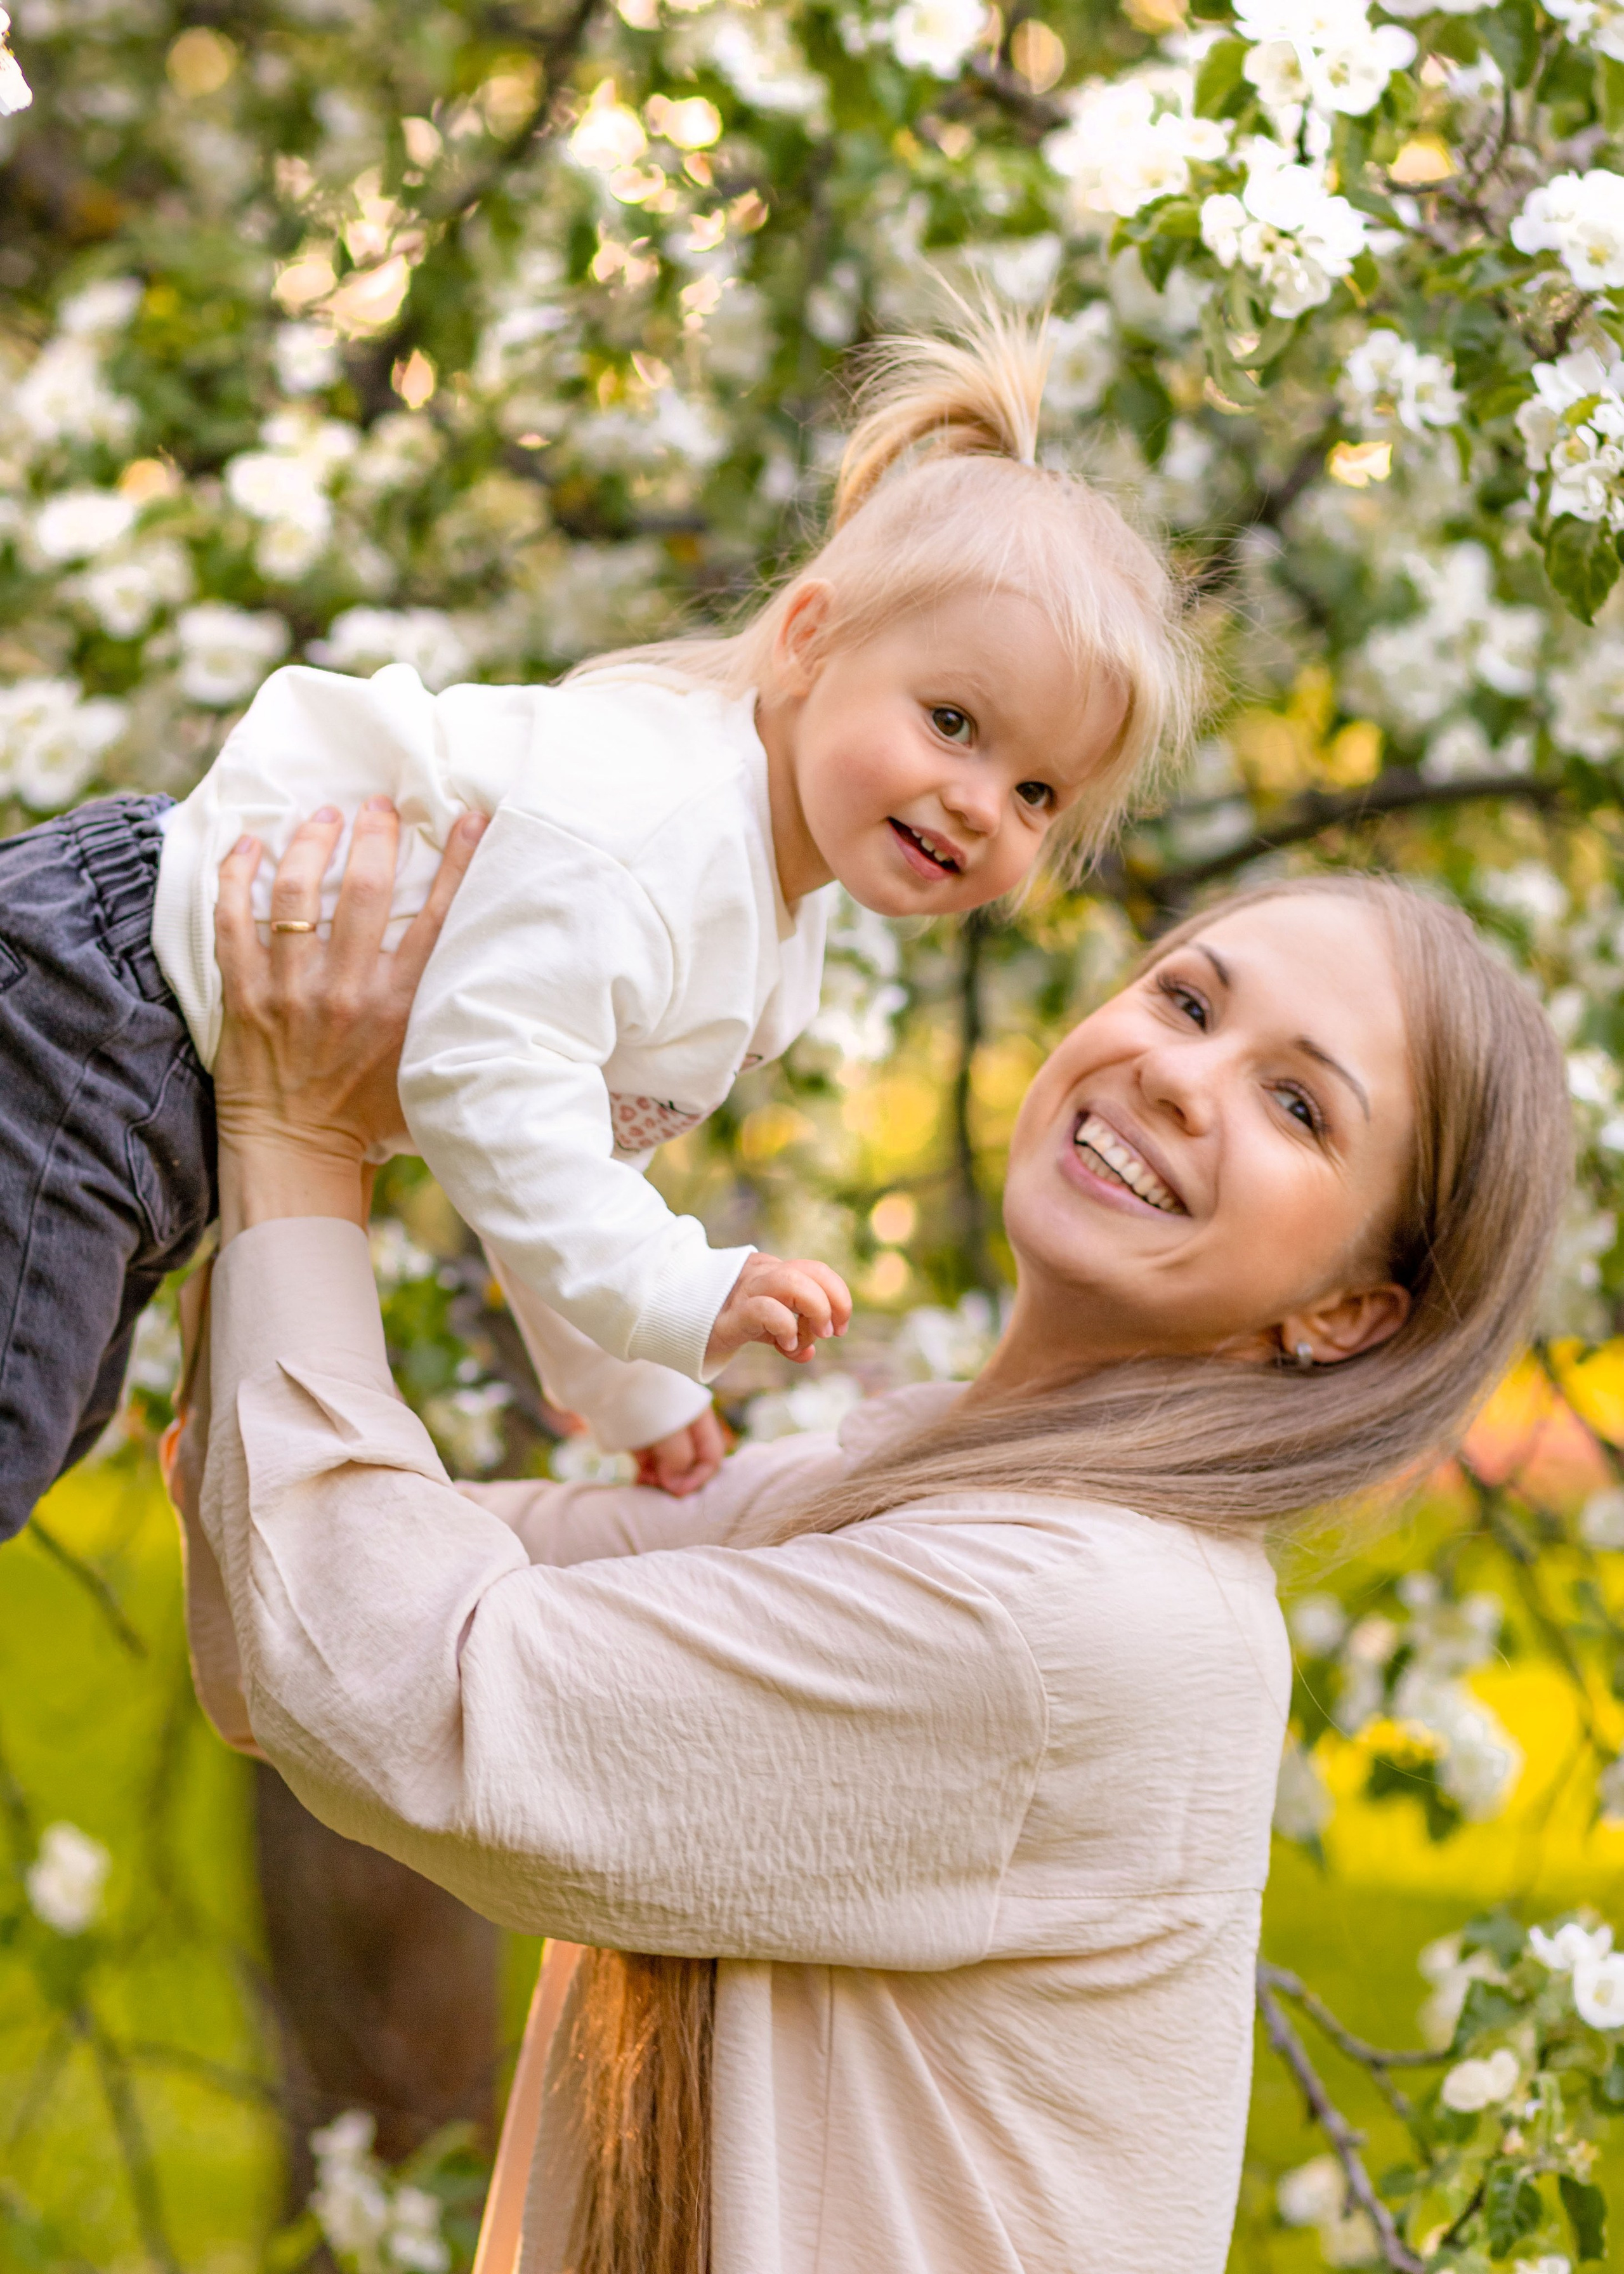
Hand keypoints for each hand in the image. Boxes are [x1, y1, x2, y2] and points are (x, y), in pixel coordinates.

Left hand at [213, 798, 485, 1240]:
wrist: (298, 1156)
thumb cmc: (374, 1121)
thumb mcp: (433, 1073)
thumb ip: (457, 1027)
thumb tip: (505, 989)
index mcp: (404, 1008)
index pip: (437, 917)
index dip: (456, 860)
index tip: (467, 817)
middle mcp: (350, 992)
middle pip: (364, 890)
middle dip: (375, 834)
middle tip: (380, 805)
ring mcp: (291, 992)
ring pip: (296, 895)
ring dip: (311, 844)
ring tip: (323, 817)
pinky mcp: (245, 998)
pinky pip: (233, 922)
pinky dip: (236, 877)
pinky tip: (247, 846)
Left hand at [633, 1406, 728, 1496]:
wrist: (605, 1374)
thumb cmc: (643, 1398)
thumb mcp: (668, 1429)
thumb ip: (679, 1457)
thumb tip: (676, 1484)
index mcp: (699, 1419)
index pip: (711, 1456)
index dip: (699, 1478)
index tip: (677, 1492)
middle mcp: (683, 1426)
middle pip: (689, 1463)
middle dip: (676, 1479)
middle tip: (657, 1487)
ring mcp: (660, 1430)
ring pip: (668, 1464)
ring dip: (659, 1479)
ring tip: (643, 1483)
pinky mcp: (639, 1434)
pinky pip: (648, 1460)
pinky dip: (646, 1472)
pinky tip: (638, 1479)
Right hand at [704, 1252, 851, 1369]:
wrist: (674, 1323)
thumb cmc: (719, 1321)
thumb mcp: (760, 1327)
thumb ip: (786, 1335)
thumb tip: (808, 1354)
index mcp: (771, 1271)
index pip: (818, 1270)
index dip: (839, 1296)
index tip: (840, 1327)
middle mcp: (760, 1273)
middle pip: (813, 1271)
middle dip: (834, 1302)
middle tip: (830, 1332)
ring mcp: (744, 1290)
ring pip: (793, 1282)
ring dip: (815, 1310)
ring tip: (814, 1336)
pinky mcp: (731, 1314)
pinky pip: (767, 1310)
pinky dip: (786, 1327)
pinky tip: (785, 1345)